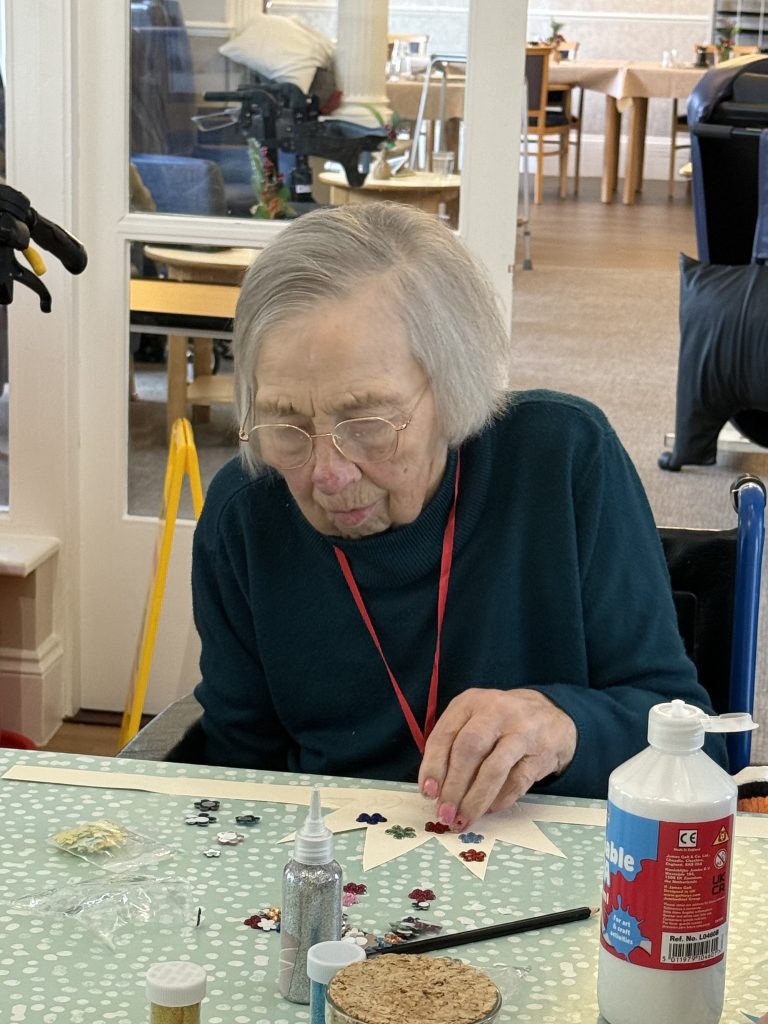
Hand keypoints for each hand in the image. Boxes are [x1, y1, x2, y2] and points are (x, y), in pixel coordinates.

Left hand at [418, 688, 577, 827]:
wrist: (549, 715)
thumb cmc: (499, 723)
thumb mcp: (472, 720)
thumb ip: (451, 747)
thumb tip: (435, 791)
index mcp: (470, 702)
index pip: (445, 734)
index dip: (433, 766)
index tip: (428, 793)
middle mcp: (495, 711)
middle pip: (468, 750)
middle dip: (453, 786)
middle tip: (445, 813)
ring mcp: (521, 731)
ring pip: (493, 769)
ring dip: (474, 799)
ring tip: (463, 819)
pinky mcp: (540, 753)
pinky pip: (515, 783)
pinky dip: (498, 801)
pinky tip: (487, 810)